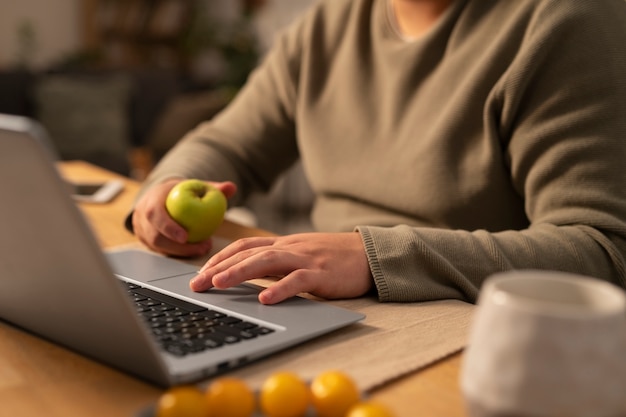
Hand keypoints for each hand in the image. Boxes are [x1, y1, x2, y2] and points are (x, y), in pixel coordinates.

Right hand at [132, 179, 236, 256]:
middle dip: (179, 247)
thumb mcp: (194, 186)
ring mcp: (143, 231)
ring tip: (203, 248)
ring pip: (159, 248)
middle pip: (155, 237)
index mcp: (151, 199)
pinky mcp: (147, 242)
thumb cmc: (179, 192)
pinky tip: (196, 250)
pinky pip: (162, 251)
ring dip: (182, 252)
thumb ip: (213, 187)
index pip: (154, 214)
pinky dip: (179, 252)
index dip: (168, 227)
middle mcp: (143, 216)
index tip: (185, 236)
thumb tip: (231, 187)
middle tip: (203, 247)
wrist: (161, 197)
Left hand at [189, 232, 373, 303]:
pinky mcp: (321, 274)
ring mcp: (305, 259)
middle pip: (248, 253)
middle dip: (220, 267)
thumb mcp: (300, 257)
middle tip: (197, 283)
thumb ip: (277, 265)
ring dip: (239, 272)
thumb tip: (248, 276)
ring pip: (267, 261)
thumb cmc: (334, 258)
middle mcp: (290, 248)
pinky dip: (280, 289)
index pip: (244, 247)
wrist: (368, 254)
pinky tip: (265, 299)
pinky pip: (298, 280)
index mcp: (284, 245)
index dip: (220, 258)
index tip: (201, 272)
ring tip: (219, 284)